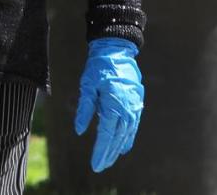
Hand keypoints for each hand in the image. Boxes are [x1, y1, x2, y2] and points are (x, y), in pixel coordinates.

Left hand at [74, 37, 143, 172]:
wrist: (116, 50)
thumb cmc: (98, 67)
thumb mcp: (87, 85)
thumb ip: (84, 108)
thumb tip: (79, 130)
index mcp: (114, 104)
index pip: (106, 134)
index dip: (100, 151)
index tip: (95, 164)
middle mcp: (127, 108)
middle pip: (118, 137)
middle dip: (109, 153)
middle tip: (100, 166)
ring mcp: (134, 106)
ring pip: (127, 133)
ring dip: (118, 147)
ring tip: (110, 159)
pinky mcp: (137, 102)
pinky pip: (133, 125)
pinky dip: (127, 137)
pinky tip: (123, 145)